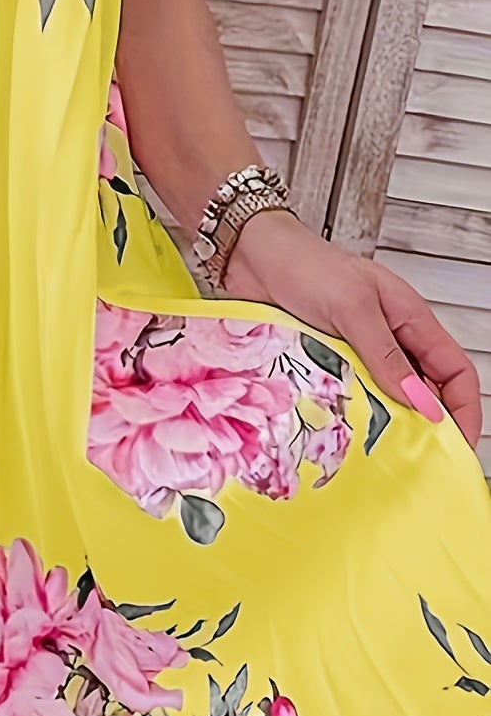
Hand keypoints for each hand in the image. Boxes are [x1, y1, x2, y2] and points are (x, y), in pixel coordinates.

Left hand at [225, 209, 481, 448]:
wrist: (251, 255)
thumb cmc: (305, 265)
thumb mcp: (353, 307)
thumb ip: (385, 355)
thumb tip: (422, 404)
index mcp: (410, 320)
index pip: (455, 371)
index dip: (464, 409)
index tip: (458, 447)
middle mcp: (388, 340)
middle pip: (423, 391)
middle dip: (425, 426)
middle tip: (414, 460)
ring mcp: (356, 353)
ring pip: (384, 400)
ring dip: (382, 424)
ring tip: (377, 452)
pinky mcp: (325, 363)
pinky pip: (346, 397)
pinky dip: (347, 416)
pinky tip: (341, 433)